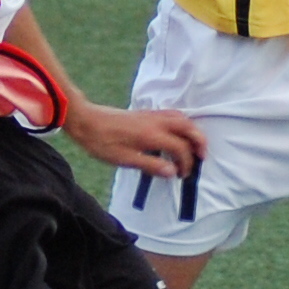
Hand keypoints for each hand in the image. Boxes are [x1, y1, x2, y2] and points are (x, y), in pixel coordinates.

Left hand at [66, 103, 204, 177]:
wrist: (86, 121)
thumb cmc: (102, 142)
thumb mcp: (125, 160)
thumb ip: (151, 165)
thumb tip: (172, 172)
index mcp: (152, 135)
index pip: (180, 149)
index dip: (186, 163)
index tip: (182, 175)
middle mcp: (156, 122)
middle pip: (188, 128)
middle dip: (199, 142)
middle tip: (202, 157)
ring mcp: (151, 115)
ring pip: (181, 118)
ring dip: (192, 131)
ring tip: (194, 145)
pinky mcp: (145, 113)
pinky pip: (172, 115)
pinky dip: (182, 123)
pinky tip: (177, 133)